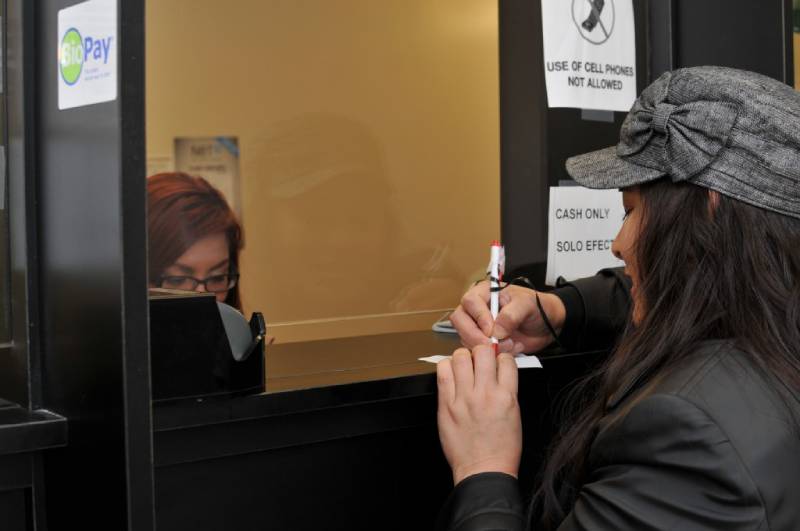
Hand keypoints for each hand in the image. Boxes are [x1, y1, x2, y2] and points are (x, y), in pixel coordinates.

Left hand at [437, 345, 521, 484]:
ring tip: (463, 367)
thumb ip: (507, 390)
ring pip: (460, 357)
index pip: (506, 360)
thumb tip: (499, 372)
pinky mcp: (446, 404)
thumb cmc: (501, 449)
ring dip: (463, 357)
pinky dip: (446, 367)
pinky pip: (443, 372)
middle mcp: (485, 394)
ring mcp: (464, 398)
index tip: (496, 362)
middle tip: (479, 360)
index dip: (501, 358)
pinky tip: (451, 374)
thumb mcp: (514, 415)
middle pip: (483, 351)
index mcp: (507, 397)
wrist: (483, 471)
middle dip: (482, 352)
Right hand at [449, 281, 566, 353]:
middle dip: (475, 335)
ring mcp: (478, 326)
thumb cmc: (537, 308)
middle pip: (460, 320)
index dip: (478, 316)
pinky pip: (477, 351)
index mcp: (485, 292)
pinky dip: (492, 354)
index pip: (470, 302)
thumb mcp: (528, 305)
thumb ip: (511, 314)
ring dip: (486, 346)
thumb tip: (495, 330)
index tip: (492, 329)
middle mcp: (477, 308)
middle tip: (493, 344)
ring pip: (466, 338)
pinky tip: (510, 349)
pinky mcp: (483, 342)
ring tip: (510, 344)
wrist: (548, 325)